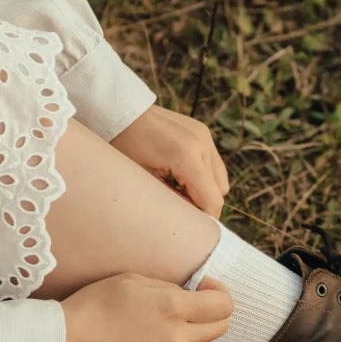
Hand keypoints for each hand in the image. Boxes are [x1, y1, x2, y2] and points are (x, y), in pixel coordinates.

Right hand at [59, 274, 232, 341]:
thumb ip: (167, 286)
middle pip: (221, 327)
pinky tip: (170, 339)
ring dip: (203, 332)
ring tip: (182, 320)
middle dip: (215, 310)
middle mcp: (176, 338)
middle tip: (196, 300)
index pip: (223, 305)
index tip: (203, 286)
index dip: (218, 291)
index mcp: (172, 309)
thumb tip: (187, 294)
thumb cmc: (94, 304)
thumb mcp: (131, 280)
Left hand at [111, 105, 228, 218]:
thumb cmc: (124, 147)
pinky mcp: (203, 132)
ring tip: (179, 189)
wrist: (120, 112)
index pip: (212, 199)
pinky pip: (214, 164)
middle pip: (219, 191)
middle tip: (180, 208)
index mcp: (185, 155)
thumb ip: (173, 201)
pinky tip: (182, 176)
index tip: (192, 229)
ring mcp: (204, 135)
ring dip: (205, 190)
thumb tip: (193, 220)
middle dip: (204, 204)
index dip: (205, 218)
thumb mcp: (144, 180)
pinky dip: (204, 176)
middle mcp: (201, 143)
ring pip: (220, 179)